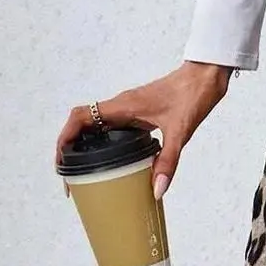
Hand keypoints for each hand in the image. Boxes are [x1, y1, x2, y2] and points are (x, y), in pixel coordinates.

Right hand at [55, 62, 232, 198]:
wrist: (205, 76)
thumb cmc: (192, 95)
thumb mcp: (180, 132)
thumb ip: (168, 162)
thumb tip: (157, 190)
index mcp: (122, 106)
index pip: (80, 117)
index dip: (64, 137)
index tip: (61, 161)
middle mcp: (120, 105)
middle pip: (81, 123)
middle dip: (69, 147)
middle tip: (70, 176)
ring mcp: (127, 108)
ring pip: (94, 124)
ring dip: (83, 143)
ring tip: (82, 172)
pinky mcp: (137, 111)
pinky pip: (110, 126)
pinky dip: (102, 141)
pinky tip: (111, 160)